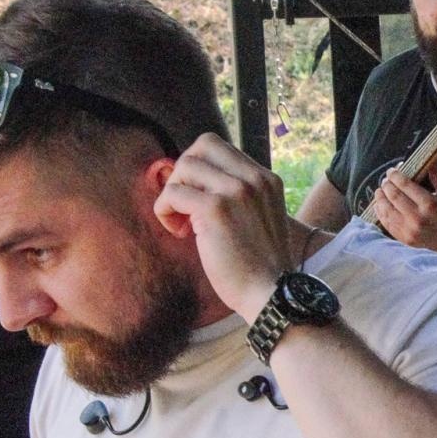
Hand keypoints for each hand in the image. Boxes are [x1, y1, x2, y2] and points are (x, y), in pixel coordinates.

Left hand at [153, 133, 292, 322]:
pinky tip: (181, 232)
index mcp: (266, 179)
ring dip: (173, 194)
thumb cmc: (257, 263)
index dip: (198, 168)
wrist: (270, 292)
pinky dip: (166, 212)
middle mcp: (255, 178)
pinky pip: (173, 193)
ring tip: (183, 223)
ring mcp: (237, 190)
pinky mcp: (216, 208)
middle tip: (185, 204)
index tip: (197, 197)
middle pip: (202, 145)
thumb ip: (236, 195)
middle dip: (184, 173)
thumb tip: (189, 180)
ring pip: (184, 167)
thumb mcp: (257, 217)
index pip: (219, 147)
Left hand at [372, 166, 436, 255]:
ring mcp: (410, 230)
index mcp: (429, 204)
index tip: (391, 171)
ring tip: (379, 192)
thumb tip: (430, 160)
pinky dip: (381, 214)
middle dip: (386, 185)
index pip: (405, 185)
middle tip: (385, 180)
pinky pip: (387, 224)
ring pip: (387, 211)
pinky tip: (379, 206)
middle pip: (393, 196)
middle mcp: (417, 217)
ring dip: (380, 199)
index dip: (395, 176)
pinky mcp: (405, 240)